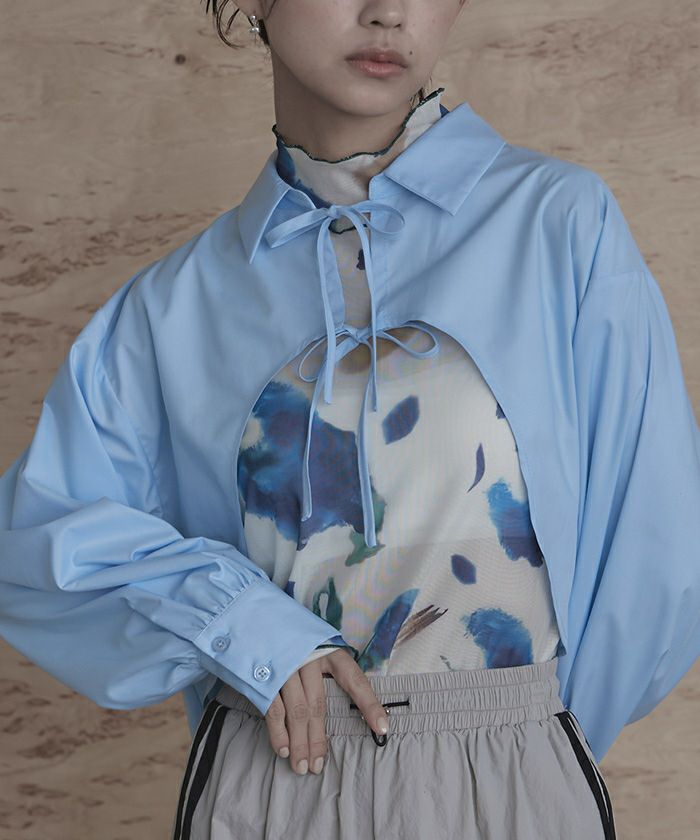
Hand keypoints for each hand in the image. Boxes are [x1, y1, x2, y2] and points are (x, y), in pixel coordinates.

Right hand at [264, 648, 388, 775]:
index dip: (369, 704)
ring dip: (299, 743)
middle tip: (317, 766)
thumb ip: (328, 669)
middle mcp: (308, 657)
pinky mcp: (264, 675)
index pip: (353, 679)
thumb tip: (348, 705)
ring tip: (301, 766)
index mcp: (327, 648)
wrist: (252, 616)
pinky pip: (273, 709)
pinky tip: (284, 749)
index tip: (383, 728)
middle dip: (318, 739)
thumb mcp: (315, 641)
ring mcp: (285, 666)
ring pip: (296, 711)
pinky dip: (278, 733)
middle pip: (318, 704)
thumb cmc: (291, 636)